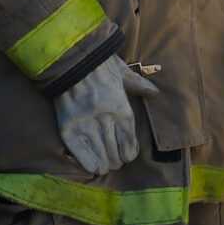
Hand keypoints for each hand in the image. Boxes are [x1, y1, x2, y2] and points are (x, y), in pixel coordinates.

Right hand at [52, 54, 152, 175]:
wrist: (71, 59)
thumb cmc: (99, 65)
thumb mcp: (123, 73)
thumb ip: (139, 86)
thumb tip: (155, 92)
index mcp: (122, 110)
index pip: (130, 146)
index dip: (129, 154)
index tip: (126, 153)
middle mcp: (106, 121)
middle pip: (116, 156)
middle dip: (117, 160)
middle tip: (114, 158)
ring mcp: (86, 126)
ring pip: (101, 160)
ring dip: (104, 164)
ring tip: (104, 163)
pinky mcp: (68, 129)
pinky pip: (82, 157)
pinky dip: (89, 165)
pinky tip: (93, 166)